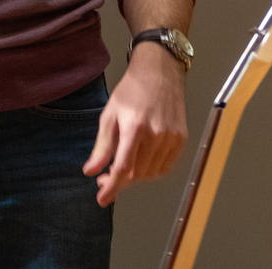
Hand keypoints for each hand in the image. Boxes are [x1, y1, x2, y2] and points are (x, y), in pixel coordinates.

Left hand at [82, 48, 187, 206]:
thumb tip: (90, 171)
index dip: (111, 187)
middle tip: (106, 176)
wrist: (159, 72)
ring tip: (123, 166)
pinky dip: (151, 171)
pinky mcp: (181, 138)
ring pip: (150, 174)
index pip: (122, 168)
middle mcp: (156, 134)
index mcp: (135, 127)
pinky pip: (165, 167)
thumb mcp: (110, 115)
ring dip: (135, 177)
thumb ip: (102, 146)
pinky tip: (140, 162)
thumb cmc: (132, 91)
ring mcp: (171, 137)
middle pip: (136, 174)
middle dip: (119, 181)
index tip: (102, 199)